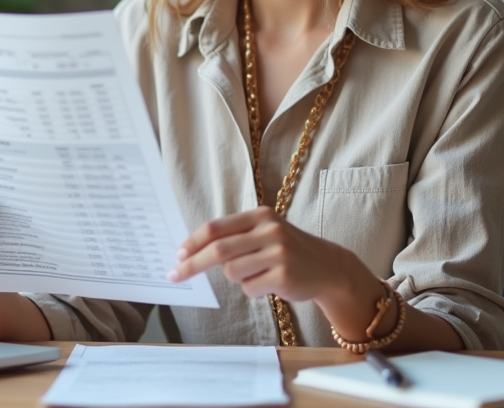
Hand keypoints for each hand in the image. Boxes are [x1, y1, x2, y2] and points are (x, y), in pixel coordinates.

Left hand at [167, 206, 346, 303]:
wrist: (328, 268)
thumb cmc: (288, 251)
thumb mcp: (265, 233)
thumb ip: (236, 237)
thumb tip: (193, 251)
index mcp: (260, 215)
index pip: (216, 228)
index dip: (193, 242)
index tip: (177, 256)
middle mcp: (269, 230)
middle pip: (218, 250)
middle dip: (193, 265)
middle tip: (175, 276)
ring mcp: (278, 253)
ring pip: (233, 272)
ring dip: (237, 278)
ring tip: (258, 274)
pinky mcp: (284, 276)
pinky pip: (249, 287)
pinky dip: (253, 289)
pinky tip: (271, 283)